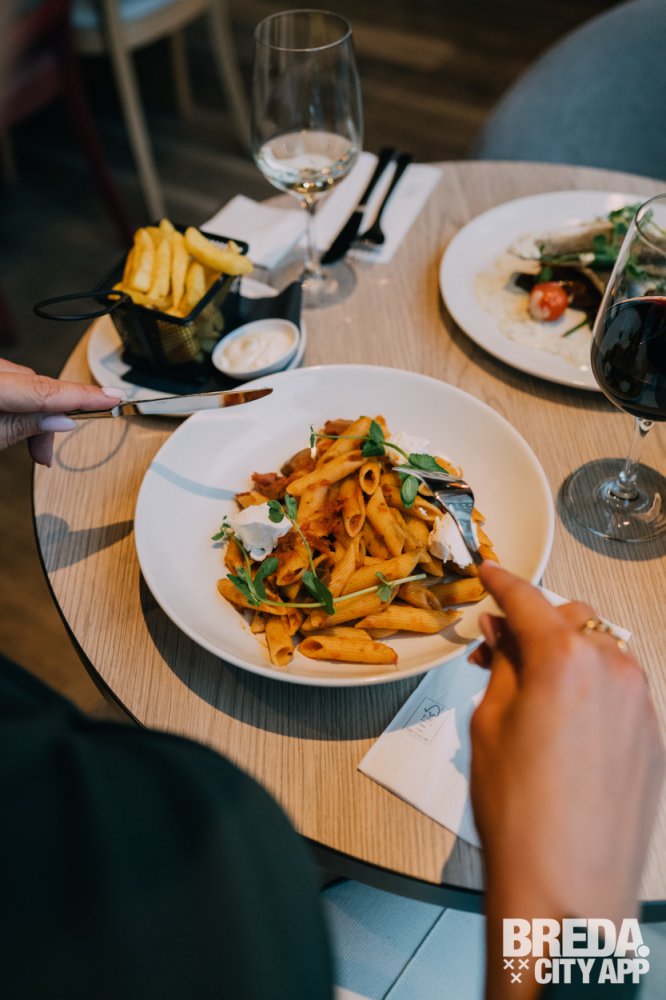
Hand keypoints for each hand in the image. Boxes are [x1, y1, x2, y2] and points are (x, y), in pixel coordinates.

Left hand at [0, 359, 124, 465]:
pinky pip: (14, 383)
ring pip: (28, 384)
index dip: (84, 396)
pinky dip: (22, 405)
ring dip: (37, 415)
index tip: (114, 398)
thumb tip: (63, 420)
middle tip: (47, 453)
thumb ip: (25, 424)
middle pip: (39, 386)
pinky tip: (18, 427)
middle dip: (52, 418)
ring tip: (34, 450)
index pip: (47, 389)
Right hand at [469, 562, 663, 996]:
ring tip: (532, 693)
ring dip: (566, 656)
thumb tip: (501, 631)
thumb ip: (502, 663)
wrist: (568, 888)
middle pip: (572, 619)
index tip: (488, 572)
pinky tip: (565, 725)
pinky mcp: (654, 738)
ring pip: (601, 653)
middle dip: (535, 624)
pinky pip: (620, 691)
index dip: (502, 580)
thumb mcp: (490, 723)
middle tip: (498, 650)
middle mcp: (614, 670)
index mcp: (566, 658)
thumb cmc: (520, 811)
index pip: (528, 598)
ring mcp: (642, 704)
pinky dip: (592, 689)